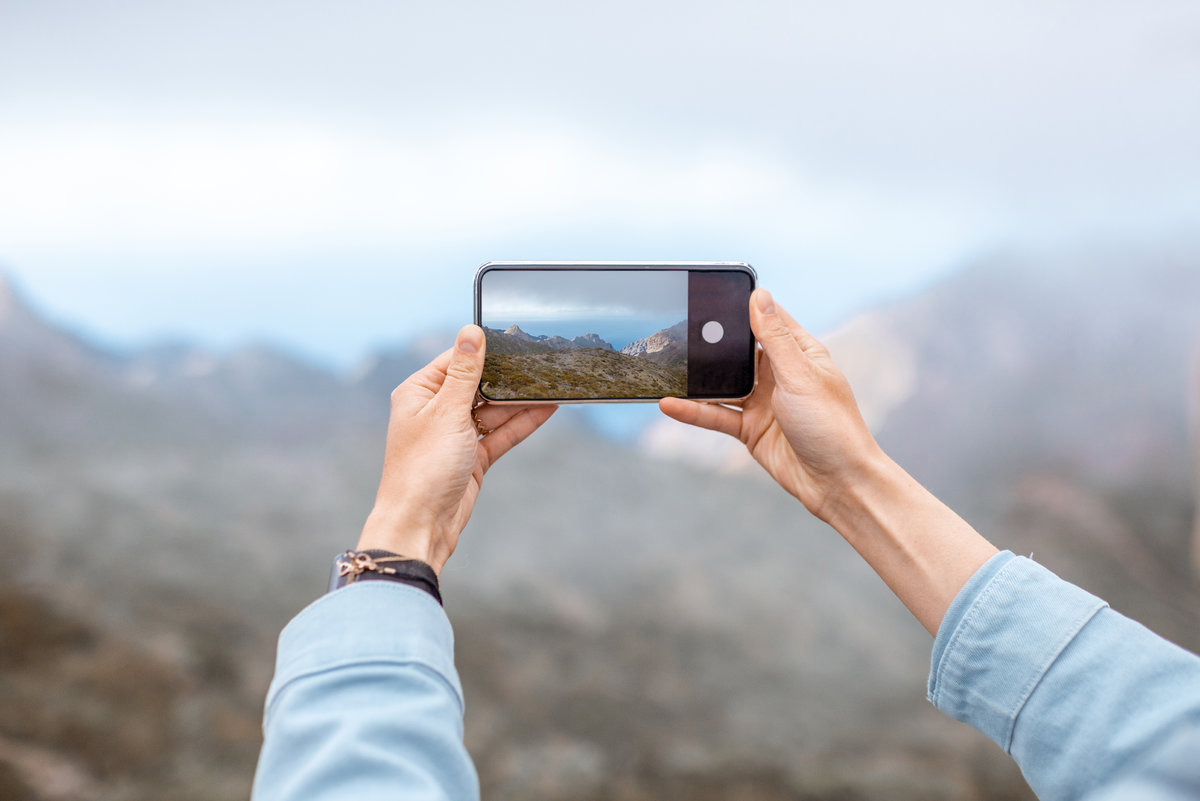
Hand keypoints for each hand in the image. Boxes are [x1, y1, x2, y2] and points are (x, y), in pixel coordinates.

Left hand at [357, 325, 556, 573]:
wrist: (421, 525)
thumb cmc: (423, 468)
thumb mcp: (447, 412)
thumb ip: (464, 372)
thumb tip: (471, 332)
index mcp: (419, 393)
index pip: (455, 360)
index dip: (484, 351)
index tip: (516, 339)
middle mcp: (435, 411)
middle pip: (478, 384)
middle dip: (507, 377)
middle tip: (541, 361)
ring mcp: (455, 435)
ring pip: (493, 410)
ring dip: (520, 400)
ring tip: (552, 383)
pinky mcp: (472, 457)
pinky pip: (500, 433)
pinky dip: (522, 423)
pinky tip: (546, 409)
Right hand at [660, 289, 882, 520]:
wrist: (837, 483)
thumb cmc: (831, 426)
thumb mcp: (800, 375)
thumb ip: (775, 338)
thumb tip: (760, 296)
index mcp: (800, 354)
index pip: (768, 320)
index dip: (743, 307)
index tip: (712, 293)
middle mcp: (780, 375)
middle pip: (739, 352)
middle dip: (712, 343)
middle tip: (678, 330)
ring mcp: (763, 402)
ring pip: (722, 384)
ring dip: (698, 379)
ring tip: (667, 367)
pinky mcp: (750, 429)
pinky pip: (716, 415)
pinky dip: (693, 411)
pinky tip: (670, 404)